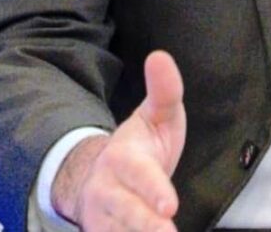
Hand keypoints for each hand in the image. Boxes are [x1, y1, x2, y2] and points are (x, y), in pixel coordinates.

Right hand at [51, 50, 186, 230]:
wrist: (99, 178)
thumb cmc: (140, 145)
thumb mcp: (156, 115)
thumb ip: (164, 90)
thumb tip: (160, 55)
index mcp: (122, 158)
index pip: (139, 175)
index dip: (153, 190)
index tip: (171, 206)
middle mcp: (108, 192)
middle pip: (127, 213)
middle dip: (146, 226)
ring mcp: (103, 220)